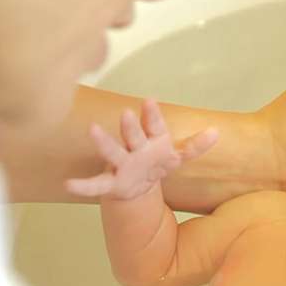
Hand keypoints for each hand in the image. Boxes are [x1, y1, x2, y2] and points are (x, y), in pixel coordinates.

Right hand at [65, 99, 217, 199]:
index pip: (153, 124)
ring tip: (91, 130)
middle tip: (126, 112)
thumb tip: (216, 132)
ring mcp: (120, 164)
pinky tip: (69, 184)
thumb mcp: (176, 154)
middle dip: (130, 125)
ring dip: (103, 142)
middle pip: (132, 135)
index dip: (152, 114)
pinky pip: (95, 185)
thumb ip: (194, 146)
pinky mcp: (111, 183)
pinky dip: (83, 185)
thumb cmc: (156, 162)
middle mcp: (133, 148)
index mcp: (151, 140)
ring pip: (112, 152)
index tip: (150, 100)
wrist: (138, 185)